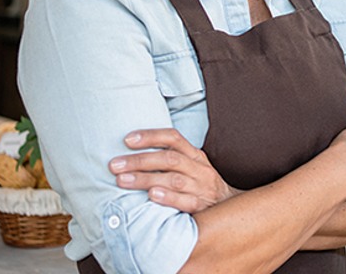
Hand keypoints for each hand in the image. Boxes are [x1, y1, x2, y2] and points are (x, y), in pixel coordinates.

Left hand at [109, 128, 240, 212]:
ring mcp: (202, 187)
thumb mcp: (191, 167)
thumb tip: (132, 152)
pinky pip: (185, 202)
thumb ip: (170, 159)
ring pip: (174, 179)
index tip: (126, 140)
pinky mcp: (202, 207)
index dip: (150, 136)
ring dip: (146, 179)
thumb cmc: (201, 186)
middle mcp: (199, 168)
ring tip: (122, 181)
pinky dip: (168, 198)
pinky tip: (151, 196)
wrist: (231, 208)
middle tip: (114, 165)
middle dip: (139, 161)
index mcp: (195, 155)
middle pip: (169, 159)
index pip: (173, 138)